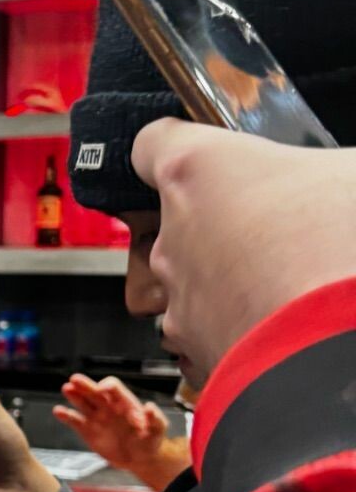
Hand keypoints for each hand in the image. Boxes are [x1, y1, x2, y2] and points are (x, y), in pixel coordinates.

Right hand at [53, 374, 168, 474]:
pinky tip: (58, 411)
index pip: (114, 388)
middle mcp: (108, 407)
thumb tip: (150, 407)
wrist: (138, 458)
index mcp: (125, 403)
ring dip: (74, 395)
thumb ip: (156, 419)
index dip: (107, 386)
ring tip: (66, 388)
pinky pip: (75, 421)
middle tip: (74, 379)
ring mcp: (96, 418)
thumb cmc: (150, 441)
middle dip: (85, 385)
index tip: (102, 389)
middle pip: (94, 391)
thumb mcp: (158, 431)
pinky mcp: (87, 431)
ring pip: (82, 402)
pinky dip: (66, 416)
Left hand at [132, 118, 355, 378]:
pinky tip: (278, 321)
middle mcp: (172, 233)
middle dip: (224, 222)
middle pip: (182, 216)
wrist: (333, 346)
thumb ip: (322, 170)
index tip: (204, 156)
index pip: (155, 143)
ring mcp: (177, 296)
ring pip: (194, 276)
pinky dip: (233, 327)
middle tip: (280, 228)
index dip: (179, 147)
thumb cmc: (340, 253)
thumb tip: (337, 179)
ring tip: (288, 280)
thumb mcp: (351, 176)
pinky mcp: (190, 348)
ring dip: (229, 277)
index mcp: (197, 170)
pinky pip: (205, 329)